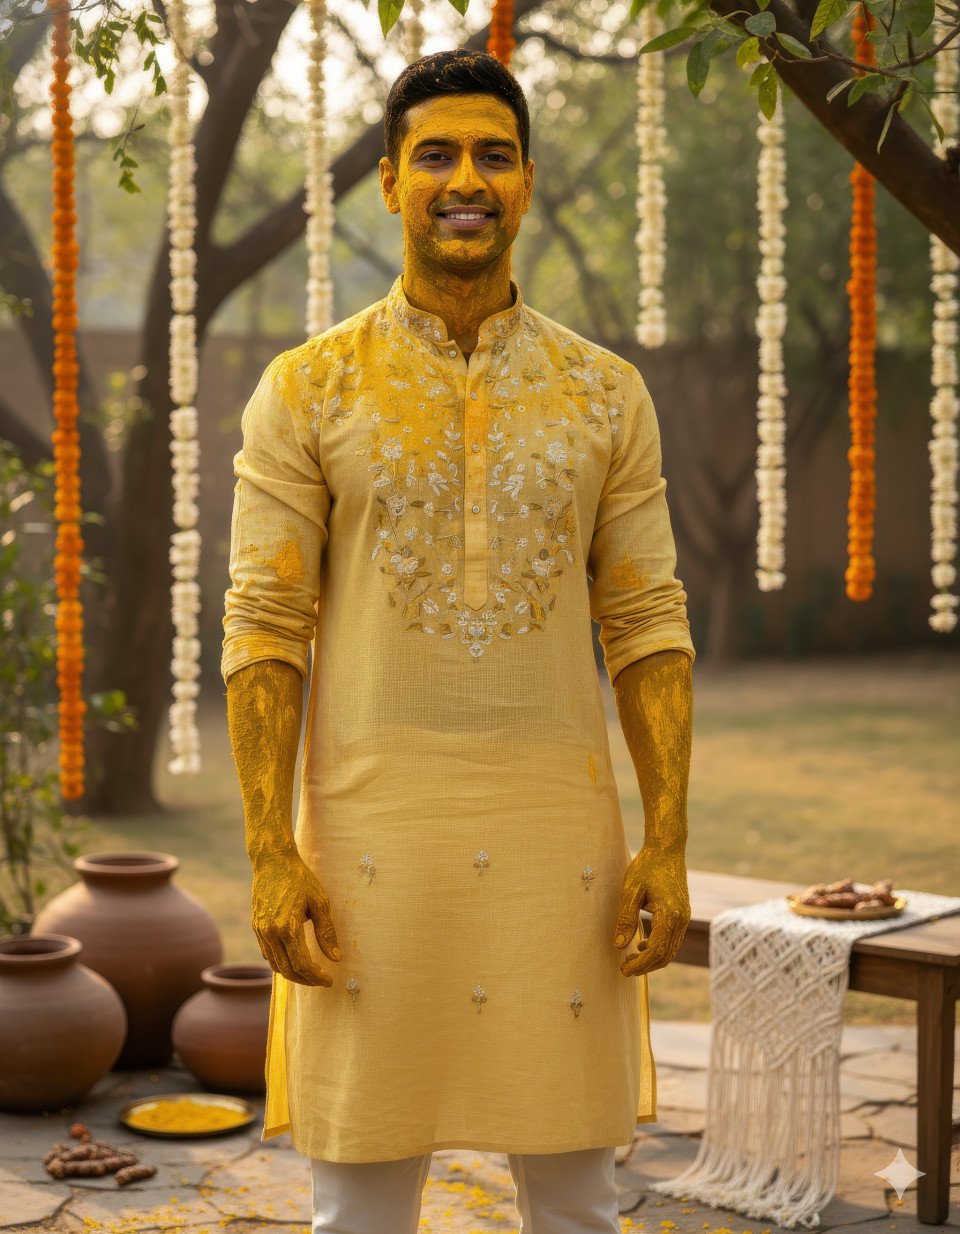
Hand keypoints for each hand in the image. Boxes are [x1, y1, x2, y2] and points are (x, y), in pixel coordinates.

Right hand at [251, 850, 341, 985]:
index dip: (316, 977)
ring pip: (275, 965)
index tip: (329, 980)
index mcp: (287, 927)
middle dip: (306, 980)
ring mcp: (260, 931)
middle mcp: (270, 933)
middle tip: (322, 980)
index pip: (302, 964)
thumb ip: (327, 932)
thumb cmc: (300, 879)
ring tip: (311, 972)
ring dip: (293, 973)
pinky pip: (268, 954)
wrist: (272, 862)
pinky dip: (281, 962)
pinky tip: (295, 958)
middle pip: (287, 970)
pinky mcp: (256, 928)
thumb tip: (335, 958)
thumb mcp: (320, 902)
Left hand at [613, 845, 690, 976]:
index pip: (656, 951)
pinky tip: (642, 945)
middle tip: (624, 968)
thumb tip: (619, 945)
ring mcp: (684, 918)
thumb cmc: (646, 867)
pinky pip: (672, 940)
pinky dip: (659, 948)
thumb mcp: (630, 890)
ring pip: (670, 950)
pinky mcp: (682, 915)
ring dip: (652, 959)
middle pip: (665, 955)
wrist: (667, 850)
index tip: (623, 969)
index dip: (640, 964)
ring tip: (630, 959)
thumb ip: (626, 918)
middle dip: (645, 966)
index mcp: (669, 914)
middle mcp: (681, 919)